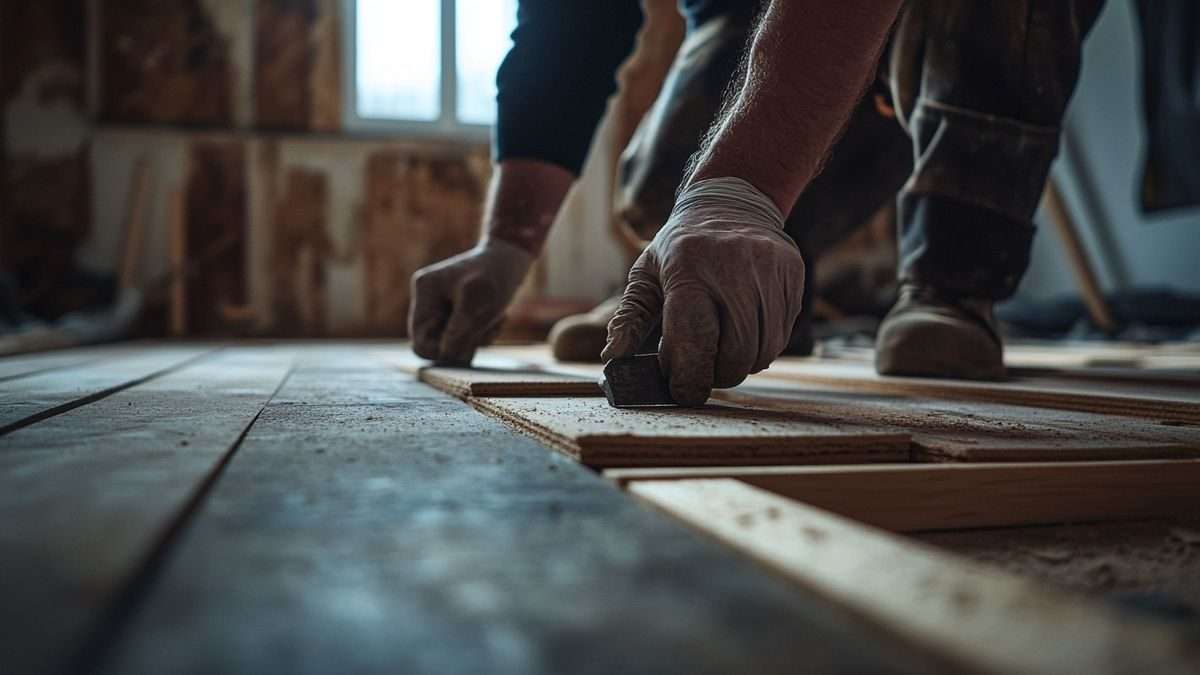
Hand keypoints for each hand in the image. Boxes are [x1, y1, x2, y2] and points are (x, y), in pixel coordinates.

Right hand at [409, 238, 533, 364]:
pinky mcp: (454, 313)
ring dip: (476, 338)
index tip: (467, 346)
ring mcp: (440, 307)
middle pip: (435, 345)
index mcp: (425, 292)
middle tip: (486, 329)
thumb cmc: (496, 277)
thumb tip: (444, 353)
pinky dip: (482, 334)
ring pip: (452, 345)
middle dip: (463, 343)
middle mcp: (427, 300)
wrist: (512, 258)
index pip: (420, 342)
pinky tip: (496, 318)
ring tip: (495, 318)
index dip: (442, 351)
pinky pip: (463, 339)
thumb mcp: (479, 303)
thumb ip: (459, 330)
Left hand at [602, 177, 804, 405]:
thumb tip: (612, 357)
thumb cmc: (681, 248)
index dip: (689, 376)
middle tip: (704, 370)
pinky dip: (763, 347)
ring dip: (742, 365)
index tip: (682, 392)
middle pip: (736, 353)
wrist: (732, 203)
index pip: (695, 338)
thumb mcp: (647, 273)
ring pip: (764, 350)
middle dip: (718, 375)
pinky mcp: (793, 274)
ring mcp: (769, 270)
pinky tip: (745, 330)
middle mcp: (733, 267)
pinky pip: (782, 334)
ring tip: (723, 350)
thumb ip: (630, 317)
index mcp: (688, 268)